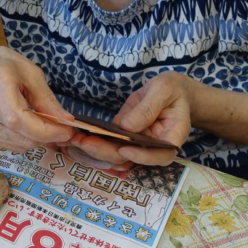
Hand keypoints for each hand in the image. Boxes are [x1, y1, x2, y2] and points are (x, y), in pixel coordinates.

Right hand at [0, 47, 74, 152]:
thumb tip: (66, 121)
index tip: (67, 130)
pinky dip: (25, 139)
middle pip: (21, 136)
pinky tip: (25, 123)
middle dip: (47, 135)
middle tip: (61, 125)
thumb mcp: (32, 74)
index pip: (18, 119)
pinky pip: (11, 146)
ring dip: (37, 138)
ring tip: (42, 121)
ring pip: (19, 145)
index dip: (45, 130)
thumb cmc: (7, 67)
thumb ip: (47, 99)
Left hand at [68, 71, 192, 166]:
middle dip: (108, 152)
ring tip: (75, 139)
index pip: (160, 155)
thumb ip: (148, 108)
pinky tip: (78, 134)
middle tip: (85, 142)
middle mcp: (154, 148)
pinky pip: (110, 143)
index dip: (142, 156)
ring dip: (96, 150)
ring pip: (117, 154)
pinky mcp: (125, 137)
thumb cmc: (172, 89)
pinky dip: (94, 140)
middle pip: (132, 158)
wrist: (171, 90)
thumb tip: (126, 128)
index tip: (124, 147)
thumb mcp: (164, 89)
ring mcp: (138, 144)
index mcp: (172, 138)